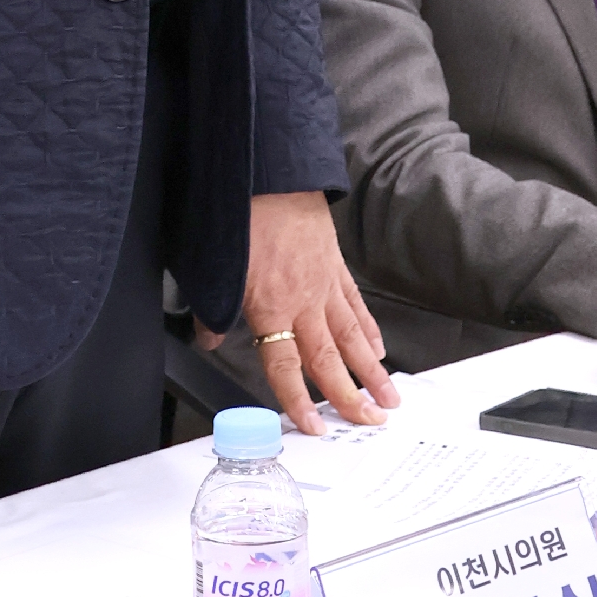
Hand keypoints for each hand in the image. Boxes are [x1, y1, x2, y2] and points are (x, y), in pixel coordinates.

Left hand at [197, 191, 400, 433]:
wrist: (270, 171)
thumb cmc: (242, 215)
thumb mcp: (214, 264)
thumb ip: (214, 308)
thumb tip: (208, 336)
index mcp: (272, 306)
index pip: (286, 366)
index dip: (299, 399)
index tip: (313, 426)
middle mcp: (304, 301)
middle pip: (329, 359)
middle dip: (349, 395)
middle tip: (369, 422)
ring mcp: (325, 284)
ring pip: (352, 336)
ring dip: (371, 371)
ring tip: (388, 397)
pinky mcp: (336, 265)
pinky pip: (356, 304)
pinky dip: (368, 329)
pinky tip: (377, 348)